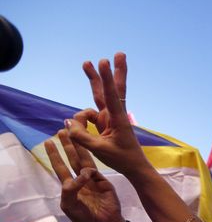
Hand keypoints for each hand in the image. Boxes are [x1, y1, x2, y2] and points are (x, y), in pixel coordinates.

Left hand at [44, 130, 125, 221]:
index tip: (48, 142)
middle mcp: (81, 181)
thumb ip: (70, 189)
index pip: (60, 167)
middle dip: (67, 145)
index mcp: (70, 187)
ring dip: (79, 148)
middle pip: (72, 159)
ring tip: (75, 134)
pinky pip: (94, 172)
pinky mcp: (104, 182)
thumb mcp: (70, 206)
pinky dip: (88, 172)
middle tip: (62, 130)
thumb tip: (81, 173)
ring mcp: (93, 180)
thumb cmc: (85, 219)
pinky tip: (87, 176)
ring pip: (84, 160)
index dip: (55, 155)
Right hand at [64, 53, 148, 174]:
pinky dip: (79, 121)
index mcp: (118, 118)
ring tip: (86, 63)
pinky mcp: (103, 123)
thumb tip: (67, 123)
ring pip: (98, 96)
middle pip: (112, 88)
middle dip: (112, 71)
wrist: (134, 168)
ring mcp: (108, 117)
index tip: (105, 61)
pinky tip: (74, 128)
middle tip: (119, 53)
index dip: (107, 78)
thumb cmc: (122, 159)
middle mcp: (114, 114)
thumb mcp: (99, 150)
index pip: (112, 95)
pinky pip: (87, 116)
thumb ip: (81, 136)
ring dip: (93, 80)